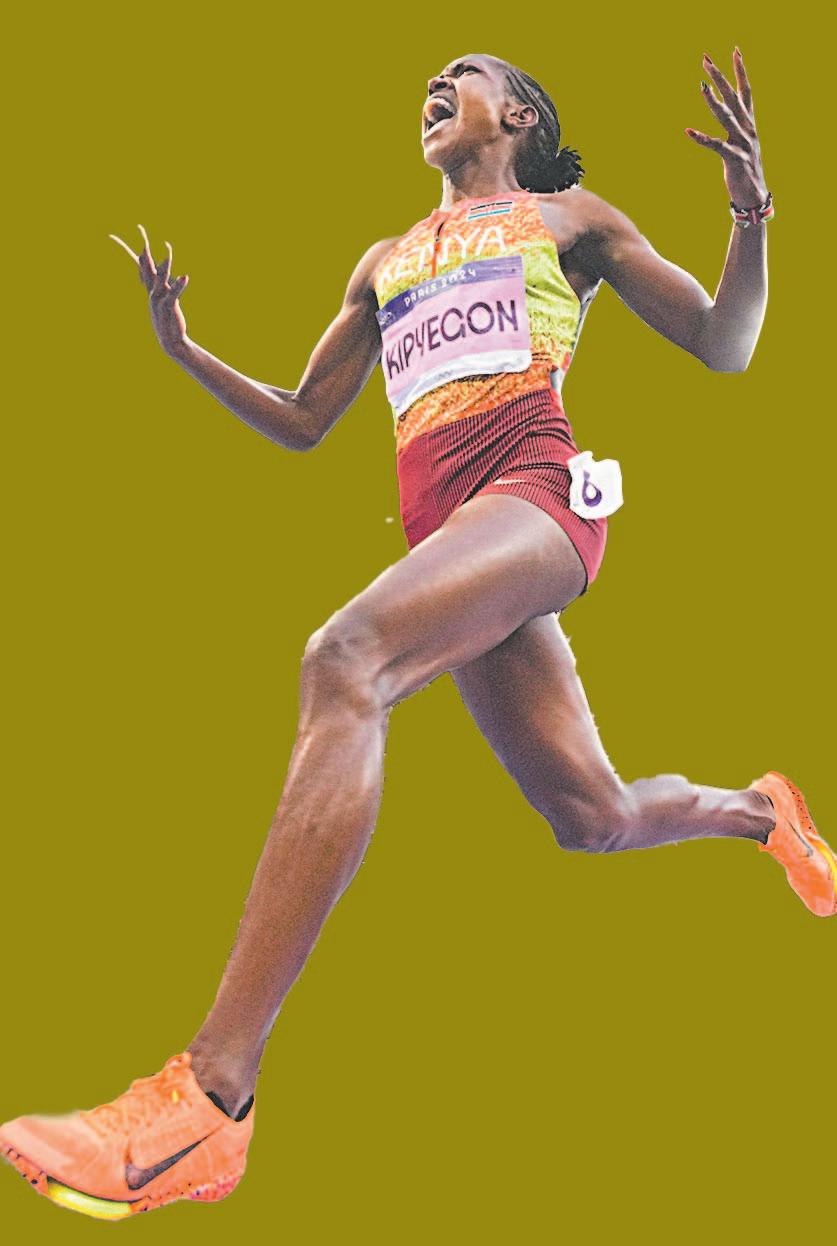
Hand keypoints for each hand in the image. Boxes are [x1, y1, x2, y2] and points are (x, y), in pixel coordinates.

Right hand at [109, 224, 189, 355]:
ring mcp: (158, 297)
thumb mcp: (167, 300)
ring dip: (163, 263)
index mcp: (150, 287)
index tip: (127, 239)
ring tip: (167, 248)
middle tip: (140, 228)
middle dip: (144, 246)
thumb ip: (170, 287)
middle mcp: (152, 289)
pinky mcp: (168, 306)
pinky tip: (185, 277)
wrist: (170, 340)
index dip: (136, 251)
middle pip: (146, 264)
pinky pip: (173, 293)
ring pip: (160, 277)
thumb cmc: (168, 320)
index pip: (141, 265)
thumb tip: (175, 277)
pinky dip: (179, 286)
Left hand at [686, 48, 767, 209]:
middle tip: (706, 60)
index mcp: (749, 123)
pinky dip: (701, 138)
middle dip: (720, 77)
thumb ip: (735, 126)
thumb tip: (727, 112)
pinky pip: (715, 145)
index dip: (740, 70)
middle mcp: (748, 128)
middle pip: (733, 96)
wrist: (753, 195)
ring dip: (713, 100)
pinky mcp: (734, 158)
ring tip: (701, 86)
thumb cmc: (744, 170)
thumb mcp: (742, 143)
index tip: (735, 50)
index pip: (746, 90)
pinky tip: (687, 131)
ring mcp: (742, 142)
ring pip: (726, 116)